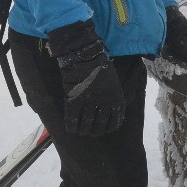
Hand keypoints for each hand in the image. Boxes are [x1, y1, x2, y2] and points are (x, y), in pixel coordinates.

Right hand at [47, 20, 125, 135]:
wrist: (84, 55)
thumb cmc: (100, 65)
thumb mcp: (113, 82)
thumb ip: (112, 96)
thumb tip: (110, 110)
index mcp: (116, 99)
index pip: (115, 122)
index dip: (108, 129)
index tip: (104, 130)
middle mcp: (104, 104)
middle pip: (100, 126)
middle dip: (95, 131)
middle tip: (90, 132)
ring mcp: (89, 103)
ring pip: (86, 125)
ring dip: (83, 131)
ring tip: (81, 131)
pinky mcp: (75, 100)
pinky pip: (72, 119)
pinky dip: (71, 126)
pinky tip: (71, 128)